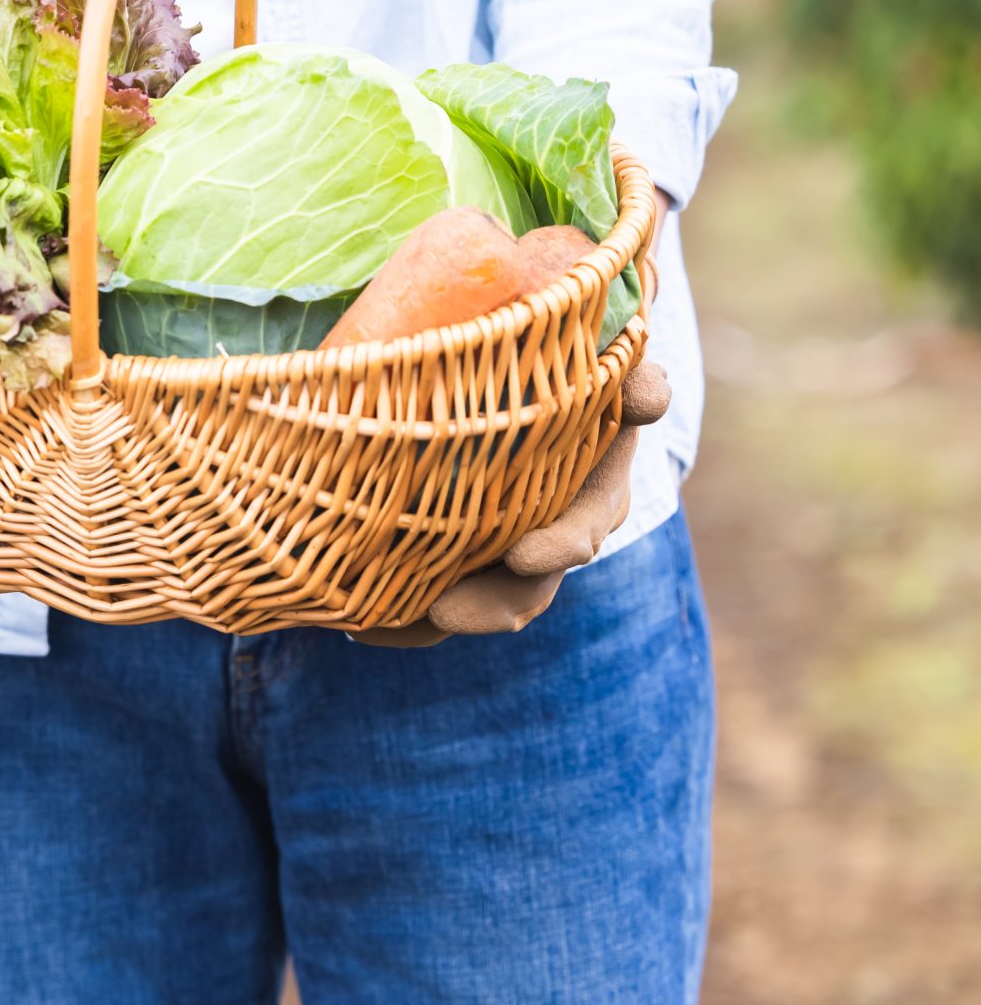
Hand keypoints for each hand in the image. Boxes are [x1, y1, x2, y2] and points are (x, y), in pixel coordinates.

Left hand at [352, 360, 671, 646]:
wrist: (526, 393)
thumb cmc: (571, 382)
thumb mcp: (610, 377)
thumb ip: (634, 383)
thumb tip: (650, 393)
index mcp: (588, 505)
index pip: (577, 537)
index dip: (555, 549)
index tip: (523, 556)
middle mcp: (544, 543)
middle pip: (521, 594)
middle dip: (484, 607)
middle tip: (441, 613)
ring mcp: (494, 559)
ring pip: (465, 606)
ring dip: (422, 623)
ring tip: (373, 626)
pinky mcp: (449, 562)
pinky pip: (422, 603)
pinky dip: (392, 619)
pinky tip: (353, 624)